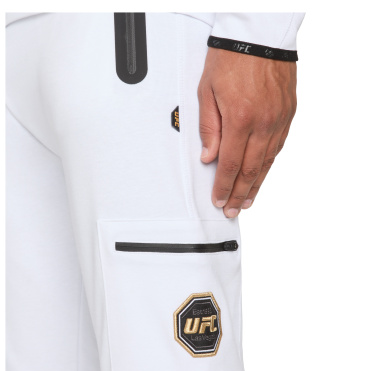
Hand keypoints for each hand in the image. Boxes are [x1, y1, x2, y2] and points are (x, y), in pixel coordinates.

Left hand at [197, 48, 296, 217]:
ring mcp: (278, 120)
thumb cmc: (230, 59)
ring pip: (267, 163)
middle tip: (233, 210)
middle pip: (250, 170)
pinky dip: (269, 165)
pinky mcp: (288, 115)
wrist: (258, 36)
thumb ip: (209, 129)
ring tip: (247, 200)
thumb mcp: (207, 93)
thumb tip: (209, 157)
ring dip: (256, 185)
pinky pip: (278, 147)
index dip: (223, 187)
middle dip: (239, 194)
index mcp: (239, 119)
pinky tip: (263, 175)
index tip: (219, 201)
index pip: (230, 165)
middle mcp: (263, 123)